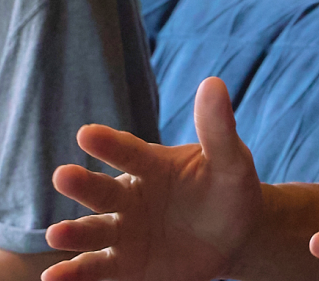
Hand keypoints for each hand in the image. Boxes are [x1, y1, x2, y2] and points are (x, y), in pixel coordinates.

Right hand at [43, 77, 263, 280]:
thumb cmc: (230, 188)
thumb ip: (218, 129)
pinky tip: (53, 276)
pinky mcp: (125, 264)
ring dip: (74, 232)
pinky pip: (96, 268)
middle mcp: (129, 196)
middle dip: (82, 184)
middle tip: (63, 176)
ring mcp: (125, 231)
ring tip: (56, 234)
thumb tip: (213, 83)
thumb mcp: (230, 160)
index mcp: (151, 165)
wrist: (238, 234)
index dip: (109, 144)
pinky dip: (74, 273)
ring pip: (94, 231)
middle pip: (102, 190)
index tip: (86, 133)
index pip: (128, 152)